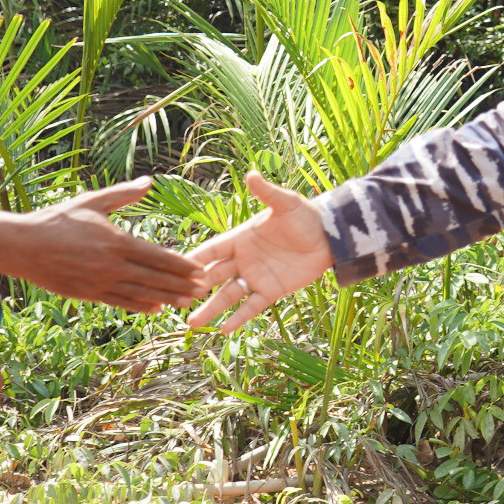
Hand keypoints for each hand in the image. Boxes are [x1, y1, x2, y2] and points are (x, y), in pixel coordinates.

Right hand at [4, 179, 204, 311]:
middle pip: (154, 278)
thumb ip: (123, 194)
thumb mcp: (92, 201)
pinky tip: (155, 308)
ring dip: (166, 298)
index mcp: (116, 240)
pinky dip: (140, 306)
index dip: (181, 265)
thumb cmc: (57, 219)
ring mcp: (100, 282)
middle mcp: (112, 265)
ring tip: (187, 303)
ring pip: (141, 294)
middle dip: (180, 284)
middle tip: (203, 289)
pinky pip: (120, 302)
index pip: (158, 256)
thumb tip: (149, 182)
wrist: (22, 246)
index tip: (199, 270)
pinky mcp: (88, 294)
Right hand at [183, 170, 332, 332]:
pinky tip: (224, 330)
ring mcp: (255, 277)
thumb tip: (252, 174)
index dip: (194, 259)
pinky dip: (239, 318)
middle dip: (195, 287)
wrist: (329, 237)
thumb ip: (267, 193)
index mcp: (240, 238)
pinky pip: (252, 307)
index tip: (174, 269)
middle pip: (213, 275)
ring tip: (192, 323)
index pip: (211, 249)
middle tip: (175, 299)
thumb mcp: (286, 204)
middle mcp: (243, 259)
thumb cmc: (305, 216)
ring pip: (227, 295)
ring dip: (210, 308)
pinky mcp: (271, 291)